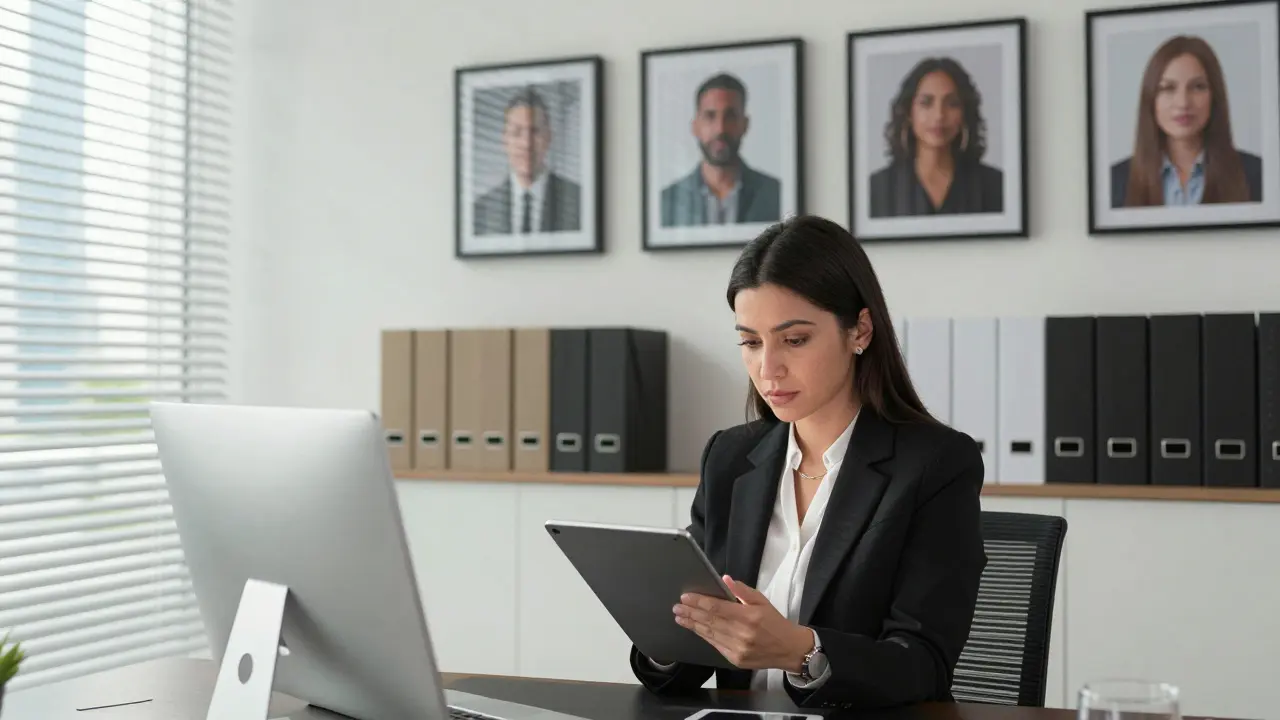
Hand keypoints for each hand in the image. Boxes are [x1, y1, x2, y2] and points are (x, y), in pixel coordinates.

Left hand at [673, 575, 814, 671]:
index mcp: (749, 616)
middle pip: (710, 621)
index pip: (717, 608)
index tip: (685, 597)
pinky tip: (695, 629)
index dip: (699, 602)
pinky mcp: (735, 660)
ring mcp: (738, 649)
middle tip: (677, 607)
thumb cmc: (775, 622)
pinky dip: (703, 636)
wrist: (789, 649)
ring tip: (680, 617)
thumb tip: (725, 579)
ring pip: (709, 634)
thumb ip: (742, 590)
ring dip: (693, 625)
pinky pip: (715, 645)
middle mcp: (742, 634)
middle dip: (691, 613)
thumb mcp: (762, 601)